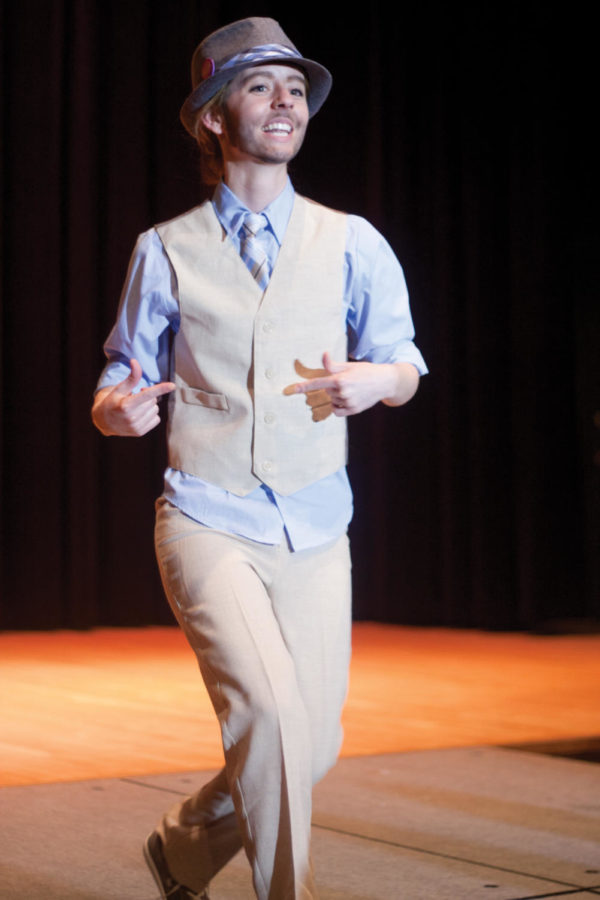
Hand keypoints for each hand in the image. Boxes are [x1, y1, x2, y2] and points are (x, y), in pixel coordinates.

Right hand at [91, 359, 174, 435]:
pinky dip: (151, 415)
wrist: (103, 421)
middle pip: (153, 400)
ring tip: (136, 407)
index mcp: (125, 405)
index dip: (160, 389)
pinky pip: (156, 419)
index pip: (146, 395)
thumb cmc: (112, 401)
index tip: (172, 385)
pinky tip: (139, 415)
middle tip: (135, 397)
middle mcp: (131, 418)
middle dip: (147, 396)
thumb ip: (131, 377)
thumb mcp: (119, 388)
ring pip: (155, 409)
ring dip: (149, 406)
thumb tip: (135, 361)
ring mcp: (136, 427)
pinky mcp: (140, 432)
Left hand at [284, 352, 418, 416]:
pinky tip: (349, 399)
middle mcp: (343, 392)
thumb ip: (332, 364)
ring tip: (352, 390)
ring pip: (332, 401)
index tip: (290, 390)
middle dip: (332, 387)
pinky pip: (337, 411)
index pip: (317, 383)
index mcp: (340, 379)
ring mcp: (348, 402)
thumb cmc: (365, 371)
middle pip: (326, 392)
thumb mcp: (349, 365)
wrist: (384, 382)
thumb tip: (322, 354)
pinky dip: (339, 406)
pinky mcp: (353, 410)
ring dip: (337, 396)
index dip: (302, 386)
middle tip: (347, 382)